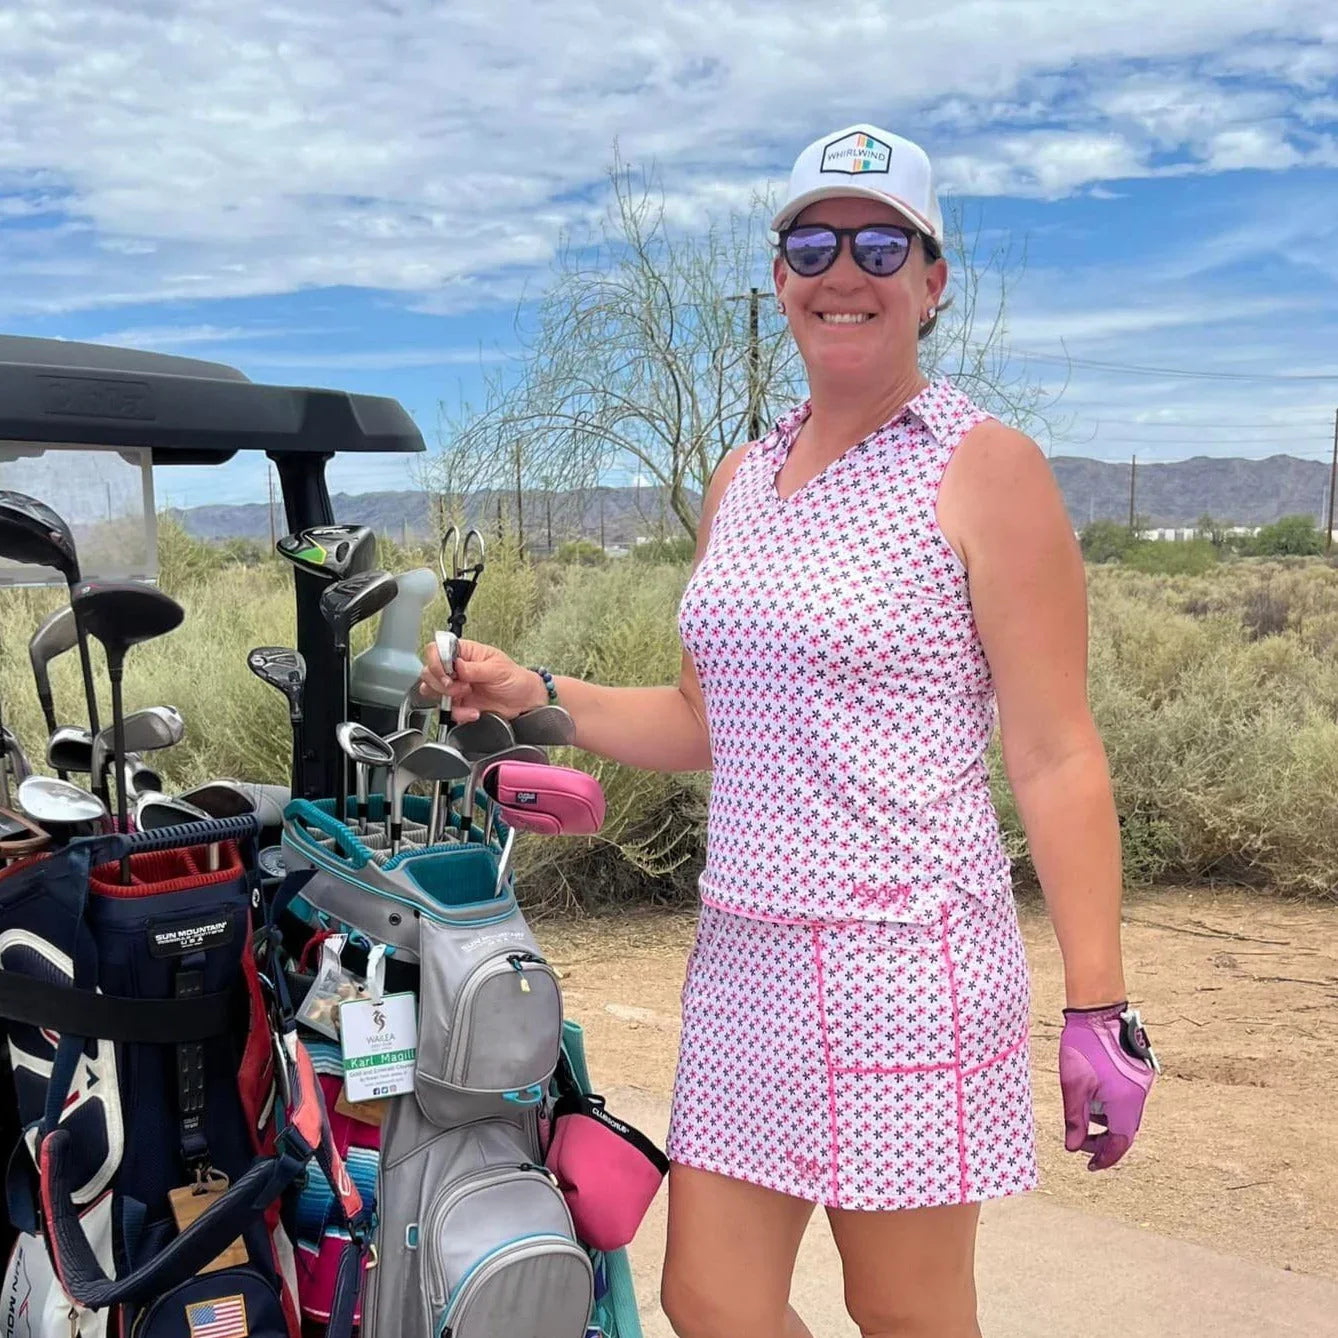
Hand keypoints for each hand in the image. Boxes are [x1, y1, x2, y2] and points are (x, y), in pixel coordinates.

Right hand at [418, 637, 544, 723]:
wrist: (523, 701)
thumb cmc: (514, 678)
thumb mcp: (498, 669)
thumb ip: (475, 668)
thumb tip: (457, 665)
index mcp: (464, 652)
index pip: (437, 649)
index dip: (436, 661)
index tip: (449, 672)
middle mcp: (455, 669)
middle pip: (428, 671)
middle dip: (441, 682)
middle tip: (461, 686)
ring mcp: (454, 687)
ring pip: (431, 691)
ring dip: (446, 697)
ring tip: (466, 696)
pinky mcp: (458, 704)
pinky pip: (445, 710)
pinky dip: (458, 713)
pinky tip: (473, 711)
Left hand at [1058, 1002, 1158, 1170]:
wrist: (1098, 1011)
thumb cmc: (1084, 1044)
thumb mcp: (1073, 1084)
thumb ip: (1075, 1119)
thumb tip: (1073, 1148)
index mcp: (1125, 1102)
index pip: (1120, 1142)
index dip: (1105, 1157)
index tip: (1090, 1166)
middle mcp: (1139, 1096)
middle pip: (1125, 1131)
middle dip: (1104, 1141)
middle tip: (1083, 1145)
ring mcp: (1141, 1084)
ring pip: (1126, 1115)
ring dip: (1106, 1124)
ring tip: (1084, 1118)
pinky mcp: (1138, 1073)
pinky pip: (1127, 1100)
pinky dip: (1111, 1107)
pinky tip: (1094, 1099)